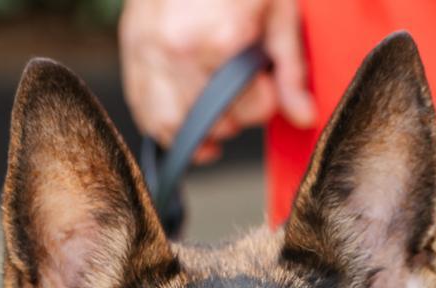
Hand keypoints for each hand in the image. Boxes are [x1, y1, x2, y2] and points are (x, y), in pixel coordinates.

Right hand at [119, 0, 316, 162]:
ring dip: (199, 129)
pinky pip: (146, 115)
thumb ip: (290, 67)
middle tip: (239, 80)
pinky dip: (167, 125)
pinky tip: (186, 116)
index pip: (254, 109)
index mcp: (221, 38)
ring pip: (176, 127)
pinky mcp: (131, 55)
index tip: (263, 77)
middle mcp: (179, 51)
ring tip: (214, 109)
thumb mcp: (277, 10)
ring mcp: (149, 55)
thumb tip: (304, 115)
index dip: (266, 99)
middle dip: (235, 112)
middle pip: (216, 123)